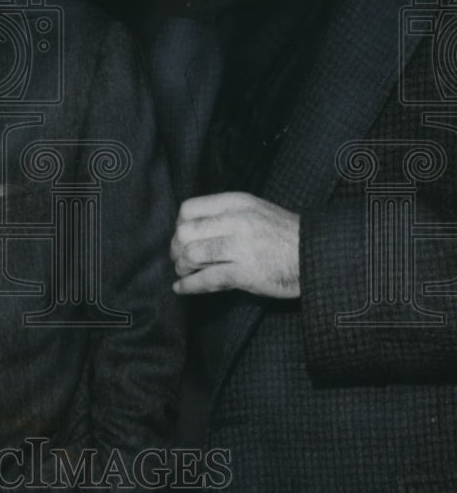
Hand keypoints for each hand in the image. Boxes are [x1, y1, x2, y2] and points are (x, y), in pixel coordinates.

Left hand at [170, 192, 299, 297]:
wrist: (316, 254)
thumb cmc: (283, 235)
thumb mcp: (254, 211)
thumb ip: (225, 215)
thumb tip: (189, 228)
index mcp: (236, 203)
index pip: (189, 209)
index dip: (179, 225)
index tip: (183, 237)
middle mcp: (237, 221)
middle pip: (185, 232)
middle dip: (176, 248)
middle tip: (179, 258)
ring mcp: (242, 247)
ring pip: (192, 255)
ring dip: (182, 268)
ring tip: (184, 272)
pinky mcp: (247, 273)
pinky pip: (207, 279)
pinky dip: (189, 286)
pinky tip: (181, 289)